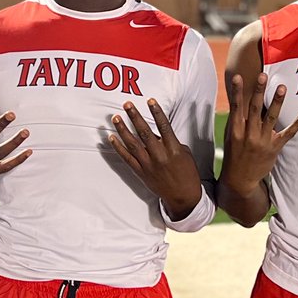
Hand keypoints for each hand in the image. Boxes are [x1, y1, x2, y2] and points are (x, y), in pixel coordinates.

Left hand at [109, 99, 202, 220]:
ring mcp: (148, 165)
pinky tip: (111, 137)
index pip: (164, 126)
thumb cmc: (187, 173)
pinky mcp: (140, 172)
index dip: (156, 112)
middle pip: (144, 132)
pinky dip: (118, 147)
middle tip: (127, 104)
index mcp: (173, 150)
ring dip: (122, 129)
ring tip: (115, 117)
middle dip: (135, 117)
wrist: (182, 197)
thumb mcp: (184, 153)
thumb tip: (156, 131)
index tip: (150, 100)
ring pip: (132, 144)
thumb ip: (170, 141)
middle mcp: (159, 156)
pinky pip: (126, 158)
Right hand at [220, 73, 297, 199]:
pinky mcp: (274, 148)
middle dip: (258, 92)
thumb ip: (238, 120)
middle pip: (254, 109)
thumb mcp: (231, 136)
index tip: (238, 77)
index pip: (236, 107)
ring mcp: (263, 141)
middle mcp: (249, 134)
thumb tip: (241, 100)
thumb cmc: (236, 154)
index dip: (237, 92)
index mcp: (235, 130)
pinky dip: (297, 123)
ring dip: (277, 102)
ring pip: (271, 118)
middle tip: (262, 76)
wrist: (240, 179)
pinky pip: (288, 133)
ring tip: (282, 88)